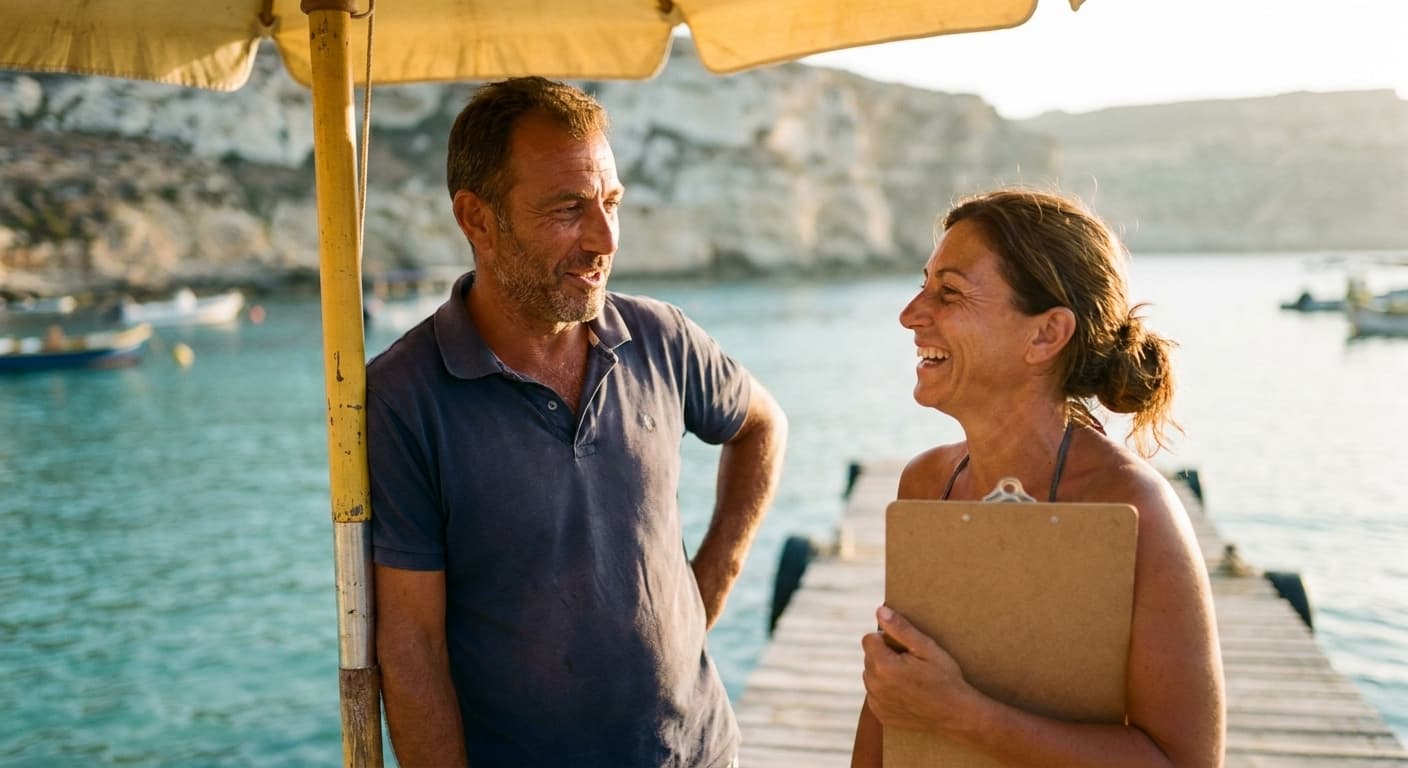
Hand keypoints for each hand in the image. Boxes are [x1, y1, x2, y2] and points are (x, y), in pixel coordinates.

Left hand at [861, 605, 978, 733]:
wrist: (956, 714)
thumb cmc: (944, 677)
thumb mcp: (927, 648)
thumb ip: (901, 628)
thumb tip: (880, 611)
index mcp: (884, 666)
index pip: (869, 639)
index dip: (886, 638)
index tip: (904, 647)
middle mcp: (875, 685)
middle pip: (869, 657)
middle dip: (884, 655)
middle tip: (910, 663)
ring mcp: (876, 702)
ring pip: (870, 675)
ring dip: (883, 672)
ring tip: (909, 678)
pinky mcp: (880, 713)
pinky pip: (874, 693)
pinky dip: (885, 690)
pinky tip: (906, 692)